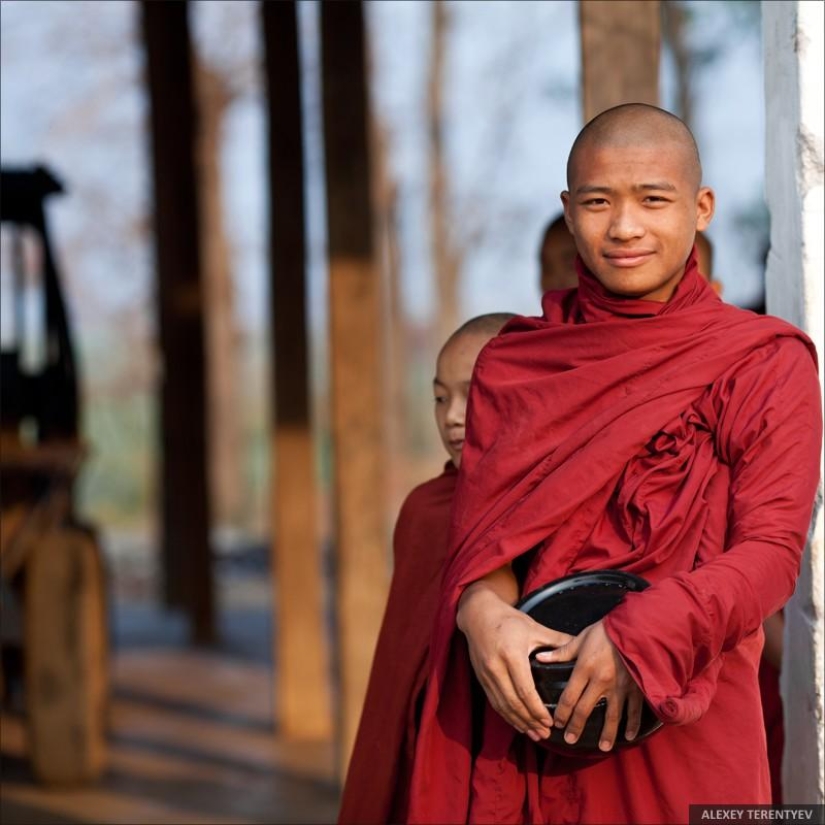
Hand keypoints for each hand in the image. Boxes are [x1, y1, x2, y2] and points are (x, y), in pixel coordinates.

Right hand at [457, 586, 573, 741]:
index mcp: (511, 655)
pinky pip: (494, 702)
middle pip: (514, 703)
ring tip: (535, 735)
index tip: (550, 722)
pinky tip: (517, 724)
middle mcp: (496, 667)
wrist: (477, 614)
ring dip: (519, 723)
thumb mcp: (533, 627)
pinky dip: (507, 716)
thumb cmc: (507, 619)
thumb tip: (580, 649)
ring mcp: (486, 675)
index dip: (537, 710)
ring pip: (503, 706)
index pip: (525, 690)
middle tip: (545, 734)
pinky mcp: (481, 678)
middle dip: (531, 721)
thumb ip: (557, 641)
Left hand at [535, 620, 643, 751]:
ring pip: (611, 715)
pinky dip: (632, 724)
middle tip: (570, 740)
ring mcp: (619, 687)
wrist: (633, 628)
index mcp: (584, 669)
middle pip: (586, 710)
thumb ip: (561, 653)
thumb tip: (540, 658)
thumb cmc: (604, 632)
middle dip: (577, 726)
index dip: (561, 712)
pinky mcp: (635, 687)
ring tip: (602, 747)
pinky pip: (634, 710)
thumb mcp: (580, 639)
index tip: (556, 724)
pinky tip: (629, 737)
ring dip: (606, 733)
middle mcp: (601, 681)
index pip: (569, 696)